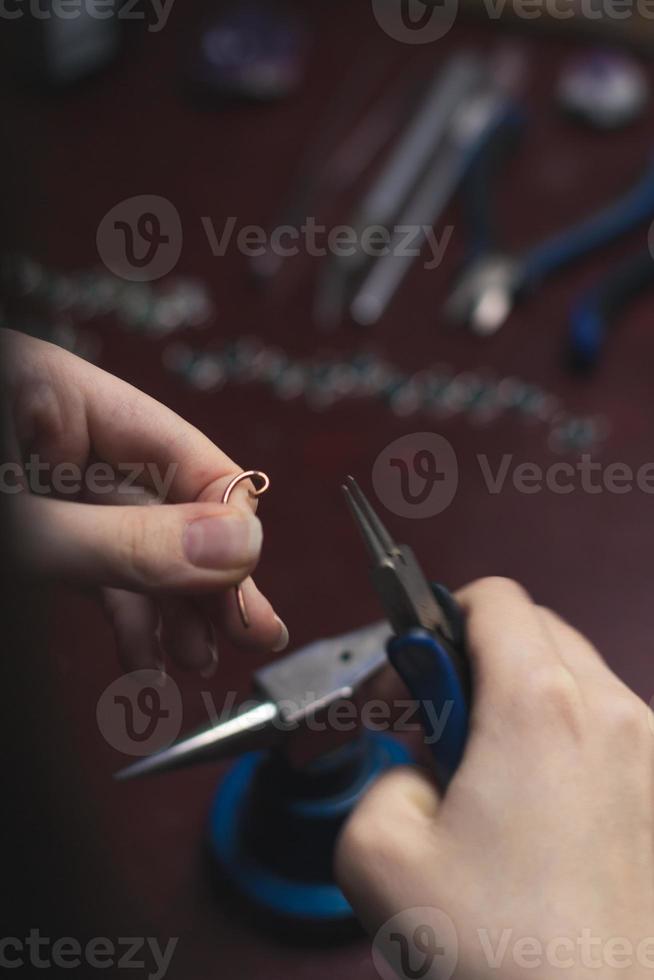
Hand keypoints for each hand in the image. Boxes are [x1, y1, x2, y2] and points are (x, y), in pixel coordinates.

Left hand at [2, 329, 287, 674]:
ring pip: (137, 542)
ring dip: (171, 607)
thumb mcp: (21, 529)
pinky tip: (149, 654)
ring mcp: (47, 479)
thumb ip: (125, 542)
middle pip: (168, 503)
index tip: (246, 586)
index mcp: (54, 391)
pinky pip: (97, 563)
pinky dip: (125, 612)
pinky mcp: (37, 521)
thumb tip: (239, 547)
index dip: (226, 522)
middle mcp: (60, 430)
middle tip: (248, 632)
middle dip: (204, 579)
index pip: (183, 450)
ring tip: (198, 658)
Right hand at [336, 577, 653, 979]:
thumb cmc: (505, 952)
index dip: (438, 620)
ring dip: (522, 701)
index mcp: (539, 707)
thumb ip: (382, 777)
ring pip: (575, 676)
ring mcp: (650, 753)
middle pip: (535, 630)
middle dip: (476, 660)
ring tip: (490, 780)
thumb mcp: (379, 856)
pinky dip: (563, 740)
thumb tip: (423, 773)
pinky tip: (537, 813)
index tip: (415, 676)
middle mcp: (609, 714)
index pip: (493, 599)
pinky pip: (605, 728)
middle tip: (441, 728)